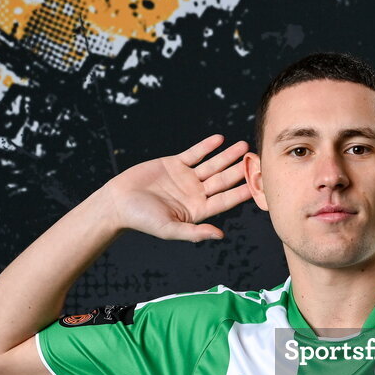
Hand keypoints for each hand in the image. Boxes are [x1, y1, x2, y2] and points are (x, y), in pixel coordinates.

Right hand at [105, 134, 251, 241]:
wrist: (118, 202)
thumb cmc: (142, 220)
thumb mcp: (170, 229)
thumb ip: (195, 233)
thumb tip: (220, 236)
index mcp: (198, 211)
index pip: (225, 200)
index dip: (241, 192)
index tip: (257, 185)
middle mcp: (196, 194)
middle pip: (223, 180)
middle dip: (239, 170)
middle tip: (255, 160)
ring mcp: (186, 178)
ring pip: (212, 165)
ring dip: (227, 155)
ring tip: (243, 146)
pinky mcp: (174, 164)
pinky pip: (194, 153)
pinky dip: (206, 146)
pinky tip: (220, 139)